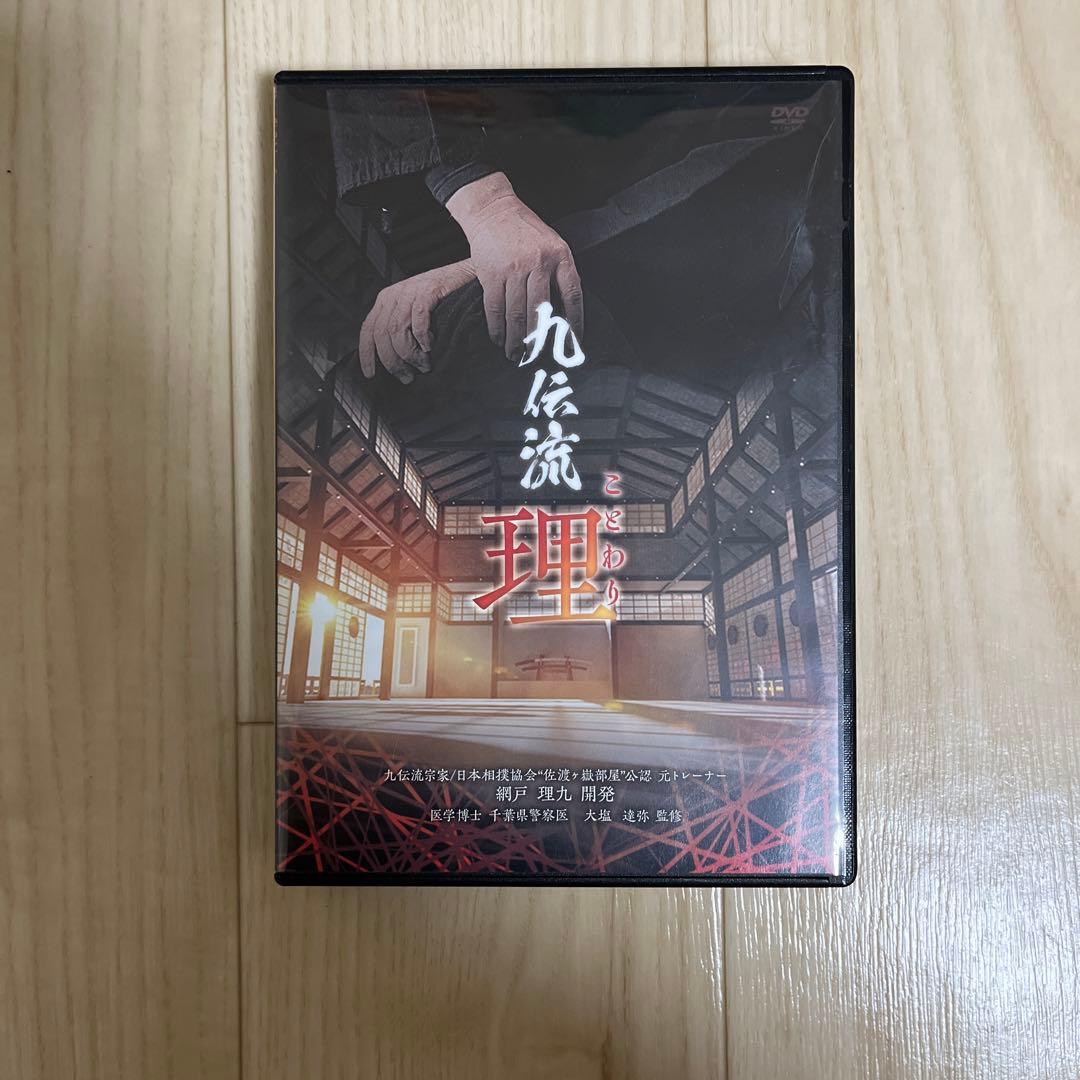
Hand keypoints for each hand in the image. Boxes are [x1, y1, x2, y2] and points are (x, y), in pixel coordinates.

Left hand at [358, 259, 476, 381]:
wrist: (467, 276)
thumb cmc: (442, 298)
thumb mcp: (412, 310)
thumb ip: (400, 327)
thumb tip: (394, 359)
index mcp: (386, 301)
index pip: (368, 330)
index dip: (367, 354)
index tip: (370, 374)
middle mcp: (393, 296)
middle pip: (382, 335)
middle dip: (392, 361)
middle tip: (406, 377)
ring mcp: (410, 292)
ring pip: (397, 331)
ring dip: (410, 354)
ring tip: (423, 365)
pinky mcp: (427, 291)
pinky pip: (418, 321)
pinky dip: (423, 338)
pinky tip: (430, 347)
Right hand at [446, 172, 582, 358]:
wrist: (493, 209)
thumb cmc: (525, 230)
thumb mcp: (552, 244)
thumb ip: (559, 273)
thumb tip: (563, 313)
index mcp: (560, 255)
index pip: (573, 295)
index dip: (575, 322)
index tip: (573, 342)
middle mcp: (538, 262)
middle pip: (541, 311)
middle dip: (539, 339)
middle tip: (537, 356)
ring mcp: (513, 268)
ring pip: (517, 314)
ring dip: (516, 339)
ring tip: (516, 354)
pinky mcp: (491, 273)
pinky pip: (495, 308)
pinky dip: (497, 328)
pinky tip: (498, 339)